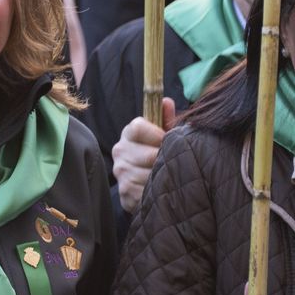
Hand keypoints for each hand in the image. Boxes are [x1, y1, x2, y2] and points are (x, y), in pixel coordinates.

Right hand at [114, 98, 175, 212]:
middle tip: (174, 164)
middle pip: (148, 155)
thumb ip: (166, 119)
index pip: (138, 127)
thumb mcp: (164, 135)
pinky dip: (156, 193)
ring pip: (148, 175)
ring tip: (170, 178)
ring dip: (163, 179)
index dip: (157, 135)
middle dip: (165, 161)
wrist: (145, 184)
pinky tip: (160, 191)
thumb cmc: (158, 154)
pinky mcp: (125, 191)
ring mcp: (120, 171)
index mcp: (129, 133)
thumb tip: (167, 101)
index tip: (167, 142)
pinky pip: (145, 193)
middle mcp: (120, 150)